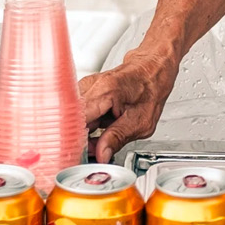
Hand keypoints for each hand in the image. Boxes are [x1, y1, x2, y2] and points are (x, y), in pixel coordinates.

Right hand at [78, 47, 180, 161]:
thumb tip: (101, 155)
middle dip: (79, 139)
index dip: (73, 140)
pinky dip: (86, 125)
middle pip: (71, 120)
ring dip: (83, 133)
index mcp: (105, 91)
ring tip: (103, 137)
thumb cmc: (151, 89)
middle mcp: (91, 86)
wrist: (153, 69)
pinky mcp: (85, 91)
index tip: (78, 155)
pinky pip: (78, 113)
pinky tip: (100, 128)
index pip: (75, 119)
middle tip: (95, 150)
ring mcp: (86, 87)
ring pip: (73, 118)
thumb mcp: (141, 121)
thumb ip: (118, 138)